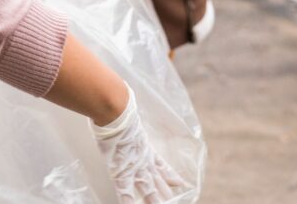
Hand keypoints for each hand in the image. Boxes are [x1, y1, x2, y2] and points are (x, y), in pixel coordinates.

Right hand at [92, 85, 185, 202]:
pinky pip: (126, 192)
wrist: (116, 109)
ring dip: (155, 201)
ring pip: (147, 189)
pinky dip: (130, 203)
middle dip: (166, 193)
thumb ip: (131, 119)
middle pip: (157, 180)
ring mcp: (133, 166)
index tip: (181, 183)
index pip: (161, 165)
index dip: (170, 175)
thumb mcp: (130, 117)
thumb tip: (127, 103)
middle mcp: (142, 159)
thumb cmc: (119, 109)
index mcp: (145, 147)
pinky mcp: (120, 171)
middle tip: (176, 202)